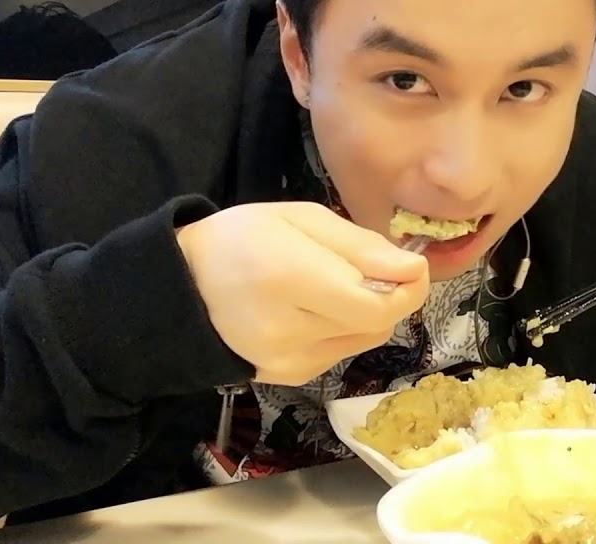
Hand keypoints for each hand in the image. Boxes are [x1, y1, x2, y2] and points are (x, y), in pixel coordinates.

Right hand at [176, 202, 428, 384]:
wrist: (182, 287)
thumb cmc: (242, 238)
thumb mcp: (301, 218)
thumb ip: (360, 246)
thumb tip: (411, 269)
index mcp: (290, 278)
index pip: (377, 304)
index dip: (409, 288)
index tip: (413, 266)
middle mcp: (289, 328)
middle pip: (377, 323)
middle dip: (393, 296)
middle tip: (383, 271)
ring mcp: (287, 360)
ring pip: (365, 339)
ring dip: (370, 313)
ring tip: (339, 286)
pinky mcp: (288, 377)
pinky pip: (341, 351)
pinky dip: (345, 329)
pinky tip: (318, 309)